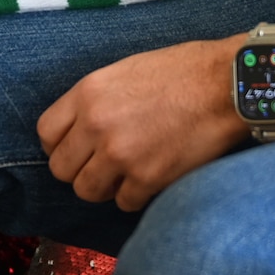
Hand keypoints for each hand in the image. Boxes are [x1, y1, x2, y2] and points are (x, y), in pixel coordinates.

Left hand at [36, 35, 249, 212]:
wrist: (228, 84)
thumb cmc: (184, 72)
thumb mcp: (126, 71)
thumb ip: (96, 101)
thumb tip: (81, 130)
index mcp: (88, 93)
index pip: (46, 134)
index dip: (61, 145)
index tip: (77, 148)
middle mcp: (96, 124)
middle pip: (61, 169)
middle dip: (80, 170)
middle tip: (103, 165)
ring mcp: (120, 154)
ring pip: (87, 191)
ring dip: (105, 186)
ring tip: (127, 172)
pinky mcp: (147, 178)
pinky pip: (124, 203)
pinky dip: (136, 194)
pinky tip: (153, 175)